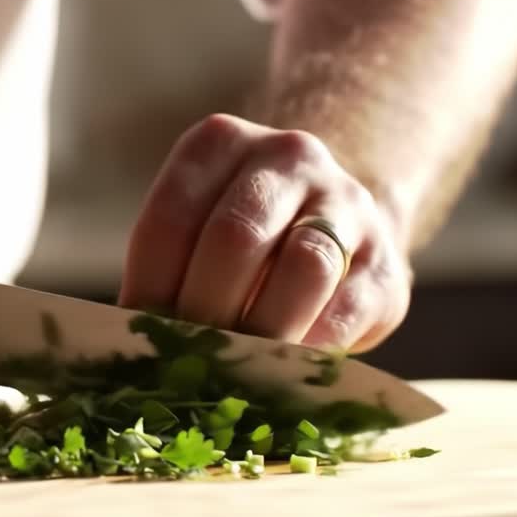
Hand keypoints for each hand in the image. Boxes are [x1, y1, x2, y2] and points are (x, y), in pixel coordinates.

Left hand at [119, 114, 411, 352]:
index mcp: (219, 143)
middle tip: (182, 363)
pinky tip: (281, 373)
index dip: (148, 286)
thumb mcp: (195, 231)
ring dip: (260, 332)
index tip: (136, 336)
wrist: (332, 225)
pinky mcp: (387, 264)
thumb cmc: (240, 240)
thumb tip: (130, 342)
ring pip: (304, 267)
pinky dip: (310, 349)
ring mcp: (347, 204)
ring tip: (230, 373)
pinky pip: (348, 309)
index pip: (171, 218)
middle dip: (203, 311)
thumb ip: (165, 273)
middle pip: (236, 238)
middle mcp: (288, 157)